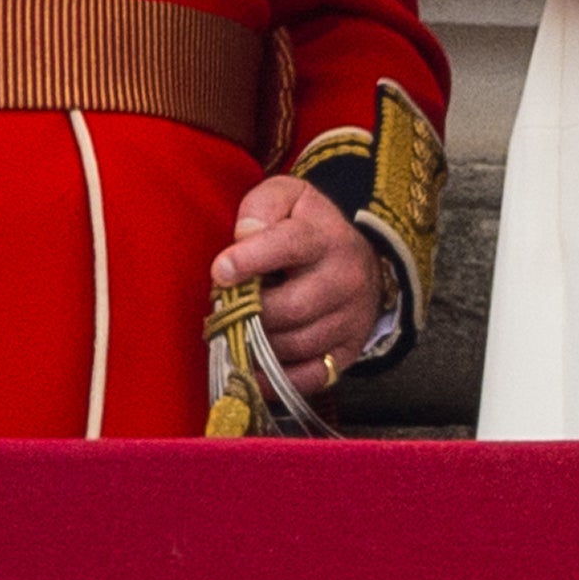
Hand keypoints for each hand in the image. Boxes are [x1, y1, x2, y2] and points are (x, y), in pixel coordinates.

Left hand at [210, 177, 389, 390]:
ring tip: (236, 333)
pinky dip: (274, 381)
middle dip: (246, 314)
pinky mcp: (348, 350)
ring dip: (255, 345)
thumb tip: (245, 233)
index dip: (253, 258)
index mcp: (325, 237)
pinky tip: (251, 369)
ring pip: (294, 346)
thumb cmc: (308, 228)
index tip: (220, 271)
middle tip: (222, 311)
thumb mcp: (288, 199)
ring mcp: (351, 318)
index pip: (291, 245)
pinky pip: (308, 378)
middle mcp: (345, 278)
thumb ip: (263, 206)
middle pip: (290, 308)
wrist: (358, 259)